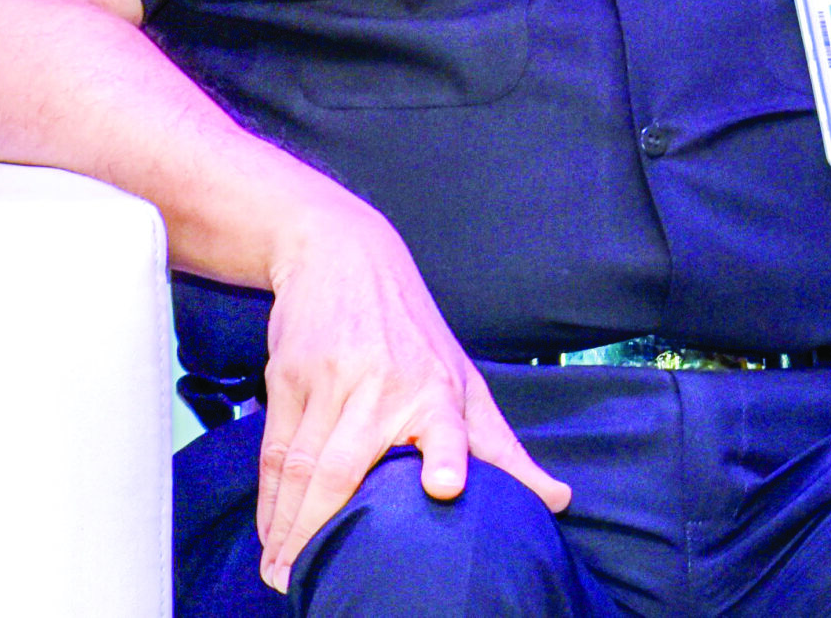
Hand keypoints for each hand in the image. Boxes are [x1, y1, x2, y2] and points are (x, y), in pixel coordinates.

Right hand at [256, 201, 570, 590]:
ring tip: (281, 574)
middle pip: (344, 468)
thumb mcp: (464, 378)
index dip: (447, 455)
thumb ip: (500, 448)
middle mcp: (383, 383)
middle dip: (319, 529)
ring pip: (303, 466)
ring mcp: (332, 378)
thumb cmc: (413, 331)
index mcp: (436, 387)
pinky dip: (271, 499)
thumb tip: (560, 501)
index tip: (447, 485)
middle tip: (302, 580)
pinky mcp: (290, 373)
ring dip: (288, 526)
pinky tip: (271, 533)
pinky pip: (276, 450)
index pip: (445, 427)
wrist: (343, 251)